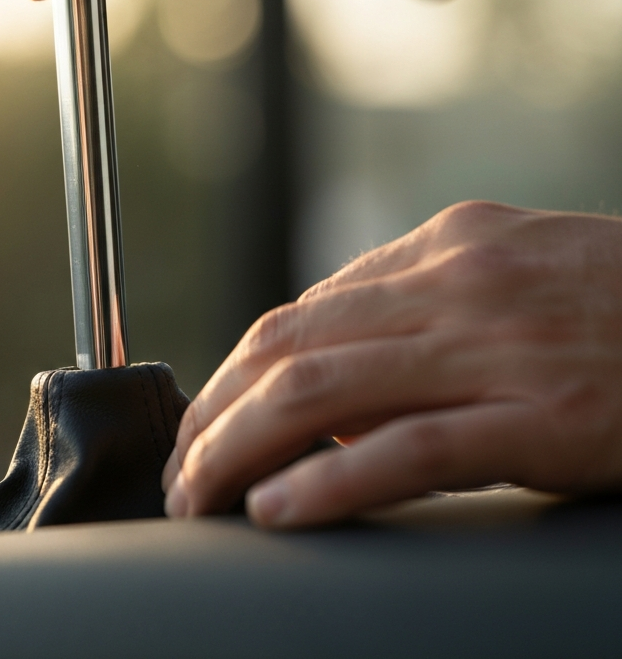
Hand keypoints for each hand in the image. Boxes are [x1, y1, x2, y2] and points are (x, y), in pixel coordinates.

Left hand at [162, 201, 621, 526]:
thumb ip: (421, 299)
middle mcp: (451, 286)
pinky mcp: (537, 418)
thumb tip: (333, 355)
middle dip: (216, 411)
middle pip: (288, 348)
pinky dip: (327, 482)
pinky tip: (277, 510)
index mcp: (441, 247)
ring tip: (199, 493)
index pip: (302, 311)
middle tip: (180, 464)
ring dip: (241, 448)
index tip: (207, 414)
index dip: (237, 369)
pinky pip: (405, 450)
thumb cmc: (619, 298)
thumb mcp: (511, 265)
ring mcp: (491, 350)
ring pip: (321, 394)